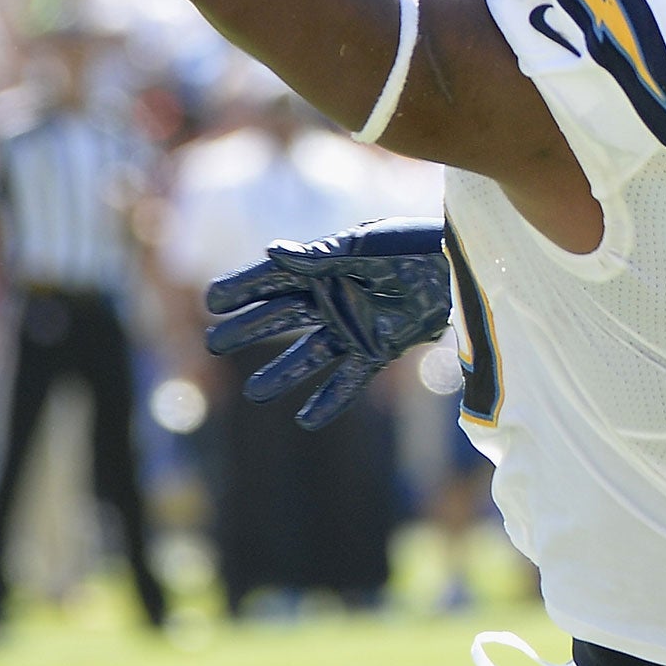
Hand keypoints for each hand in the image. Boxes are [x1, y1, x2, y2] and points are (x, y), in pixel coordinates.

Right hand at [205, 218, 451, 428]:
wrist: (453, 268)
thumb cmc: (408, 246)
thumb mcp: (364, 248)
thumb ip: (319, 256)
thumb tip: (272, 250)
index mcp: (323, 267)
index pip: (273, 279)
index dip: (243, 289)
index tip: (212, 301)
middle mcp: (331, 298)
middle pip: (281, 317)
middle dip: (248, 329)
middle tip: (214, 343)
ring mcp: (352, 326)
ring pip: (308, 354)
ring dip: (282, 372)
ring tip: (254, 392)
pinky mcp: (376, 349)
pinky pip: (347, 379)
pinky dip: (329, 400)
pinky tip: (306, 420)